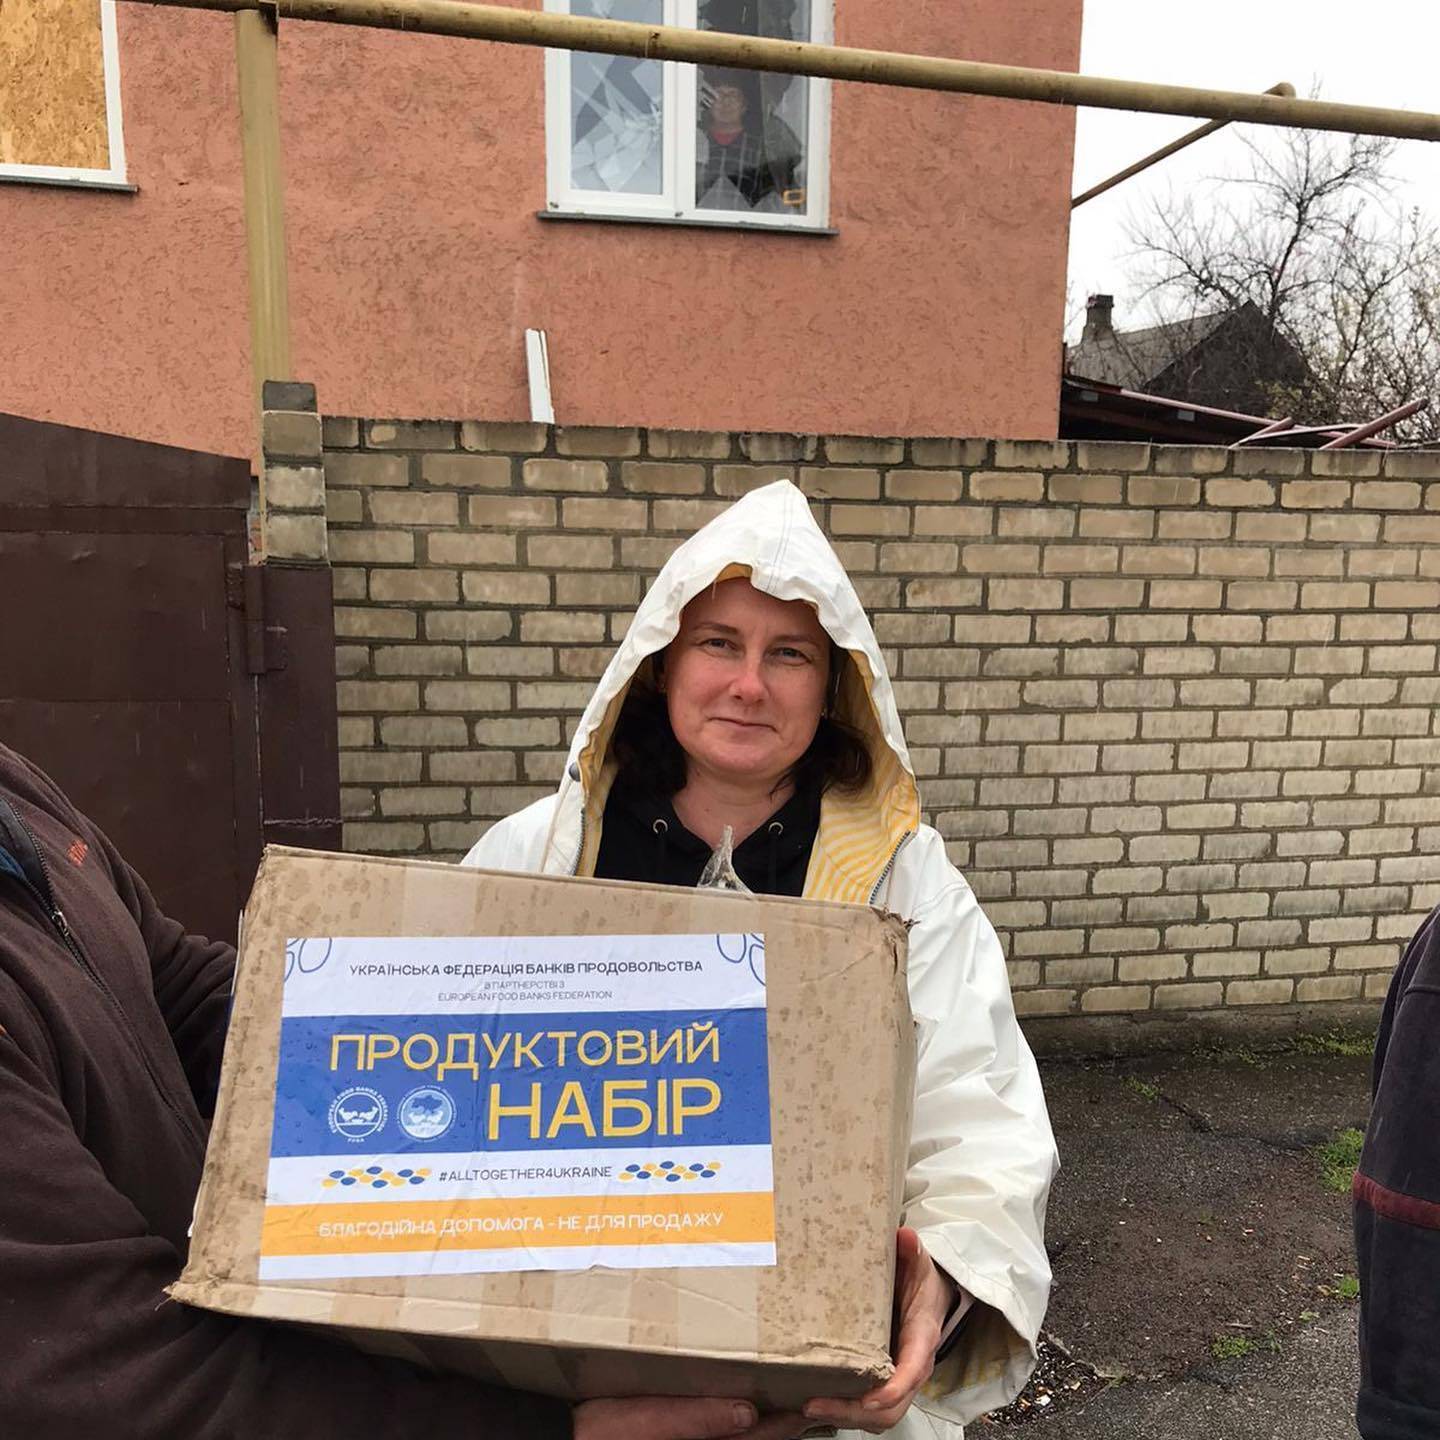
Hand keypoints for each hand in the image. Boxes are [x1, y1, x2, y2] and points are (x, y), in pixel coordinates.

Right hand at [573, 1397, 811, 1439]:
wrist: (566, 1436)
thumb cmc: (606, 1430)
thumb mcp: (653, 1420)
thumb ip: (699, 1418)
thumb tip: (749, 1412)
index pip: (761, 1438)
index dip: (790, 1420)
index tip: (815, 1398)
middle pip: (753, 1437)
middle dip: (779, 1418)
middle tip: (806, 1389)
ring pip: (734, 1433)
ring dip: (758, 1417)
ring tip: (779, 1389)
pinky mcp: (675, 1437)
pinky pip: (712, 1429)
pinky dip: (730, 1415)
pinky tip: (735, 1397)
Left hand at [799, 1226, 952, 1434]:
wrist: (932, 1298)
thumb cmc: (921, 1283)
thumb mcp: (918, 1264)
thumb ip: (912, 1251)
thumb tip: (904, 1236)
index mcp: (921, 1338)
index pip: (912, 1371)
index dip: (893, 1389)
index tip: (869, 1400)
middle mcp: (912, 1367)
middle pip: (890, 1408)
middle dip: (853, 1412)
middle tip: (815, 1405)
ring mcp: (898, 1380)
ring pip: (878, 1416)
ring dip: (844, 1417)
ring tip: (806, 1408)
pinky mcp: (883, 1383)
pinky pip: (867, 1410)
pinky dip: (843, 1413)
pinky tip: (812, 1404)